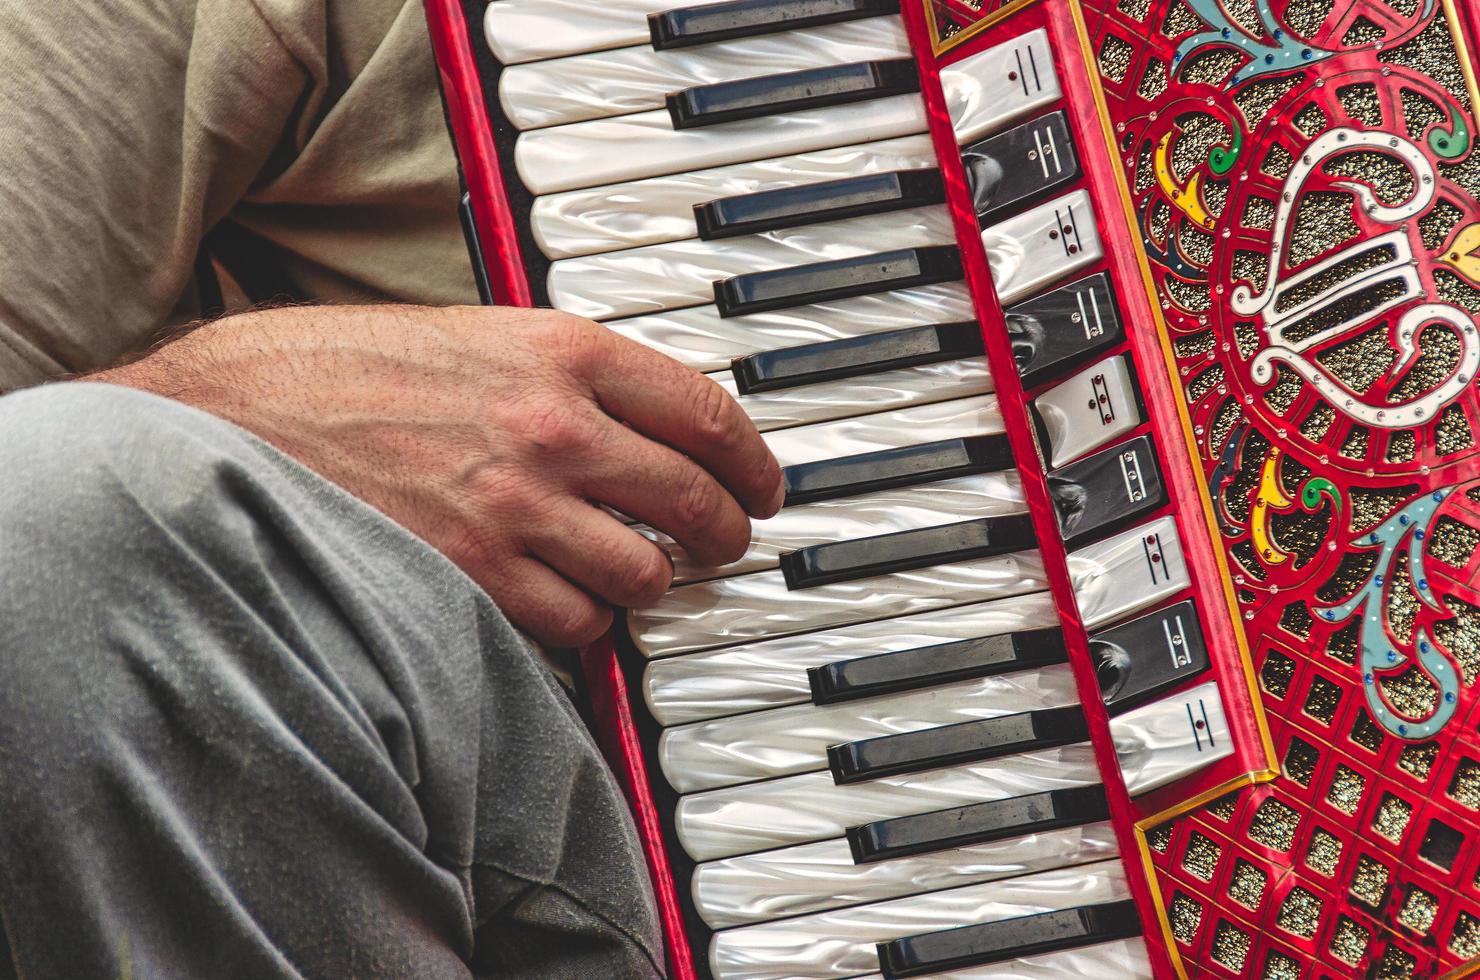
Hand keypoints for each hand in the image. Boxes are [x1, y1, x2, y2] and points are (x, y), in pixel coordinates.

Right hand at [94, 304, 782, 645]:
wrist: (232, 422)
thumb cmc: (339, 371)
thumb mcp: (471, 332)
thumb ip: (566, 373)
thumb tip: (646, 423)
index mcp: (560, 350)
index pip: (709, 411)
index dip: (755, 460)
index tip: (764, 484)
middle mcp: (552, 427)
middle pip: (695, 499)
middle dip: (726, 533)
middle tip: (724, 542)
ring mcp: (517, 507)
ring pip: (646, 574)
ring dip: (652, 584)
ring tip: (637, 575)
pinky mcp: (476, 578)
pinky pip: (579, 624)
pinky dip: (586, 622)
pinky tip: (567, 602)